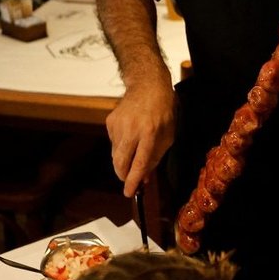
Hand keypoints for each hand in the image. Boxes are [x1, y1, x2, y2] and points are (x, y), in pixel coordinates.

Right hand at [106, 76, 176, 197]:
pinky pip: (113, 143)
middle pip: (120, 162)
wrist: (147, 86)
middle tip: (129, 180)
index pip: (139, 163)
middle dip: (123, 175)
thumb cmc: (162, 112)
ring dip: (124, 159)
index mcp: (150, 133)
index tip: (129, 193)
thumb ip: (156, 157)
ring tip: (135, 147)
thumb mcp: (167, 135)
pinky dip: (121, 146)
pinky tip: (130, 135)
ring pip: (115, 154)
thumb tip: (143, 178)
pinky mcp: (110, 122)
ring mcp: (118, 125)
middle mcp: (132, 129)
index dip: (133, 180)